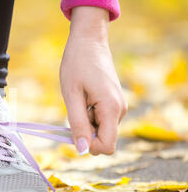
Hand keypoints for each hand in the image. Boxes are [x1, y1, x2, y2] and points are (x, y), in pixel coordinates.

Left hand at [60, 7, 126, 154]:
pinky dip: (89, 114)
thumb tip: (82, 150)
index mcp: (111, 109)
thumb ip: (77, 124)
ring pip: (101, 129)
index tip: (73, 131)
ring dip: (86, 121)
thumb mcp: (72, 96)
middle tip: (74, 109)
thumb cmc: (77, 65)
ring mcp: (119, 106)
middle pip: (103, 138)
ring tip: (79, 99)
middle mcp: (120, 110)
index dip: (89, 146)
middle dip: (86, 132)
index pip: (107, 146)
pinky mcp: (114, 102)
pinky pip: (101, 119)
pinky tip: (84, 97)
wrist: (88, 41)